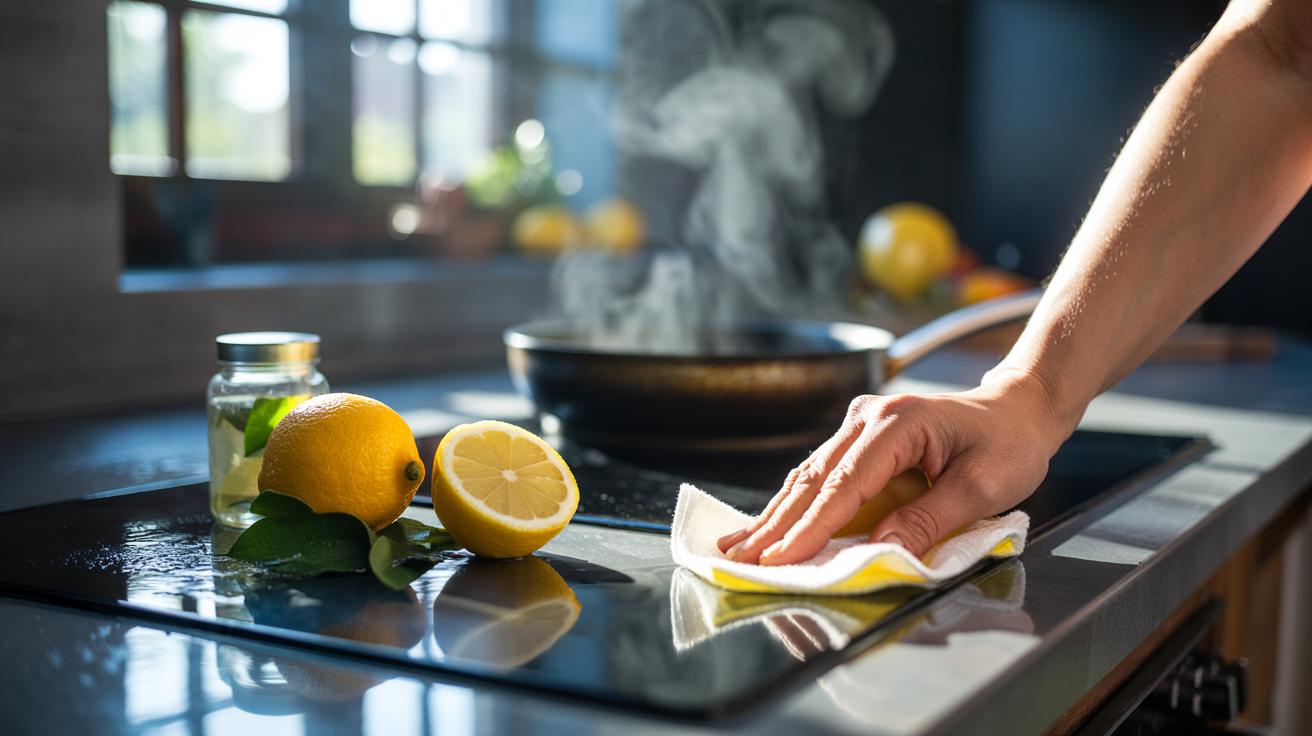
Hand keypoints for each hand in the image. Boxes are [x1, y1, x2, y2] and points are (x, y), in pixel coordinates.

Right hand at [715, 370, 1073, 564]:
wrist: (1017, 409)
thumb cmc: (1009, 444)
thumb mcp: (983, 487)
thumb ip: (930, 519)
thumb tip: (881, 549)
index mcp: (898, 423)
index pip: (846, 484)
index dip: (811, 526)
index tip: (781, 559)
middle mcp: (869, 417)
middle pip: (814, 478)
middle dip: (776, 524)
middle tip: (740, 558)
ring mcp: (860, 422)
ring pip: (809, 474)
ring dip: (776, 514)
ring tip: (740, 545)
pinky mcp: (859, 436)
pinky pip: (821, 472)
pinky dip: (795, 502)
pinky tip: (770, 524)